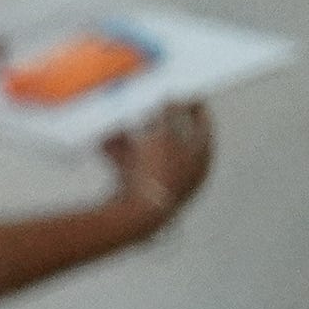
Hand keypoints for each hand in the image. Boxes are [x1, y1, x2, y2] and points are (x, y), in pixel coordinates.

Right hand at [111, 99, 217, 234]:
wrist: (136, 215)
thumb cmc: (157, 173)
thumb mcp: (162, 134)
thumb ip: (168, 114)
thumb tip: (170, 99)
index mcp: (202, 157)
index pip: (203, 125)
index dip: (195, 108)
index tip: (187, 94)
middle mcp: (188, 171)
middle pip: (175, 138)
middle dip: (159, 120)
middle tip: (149, 105)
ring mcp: (165, 183)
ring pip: (149, 151)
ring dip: (134, 136)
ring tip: (120, 121)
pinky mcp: (142, 192)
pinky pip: (131, 165)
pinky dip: (120, 153)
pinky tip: (104, 142)